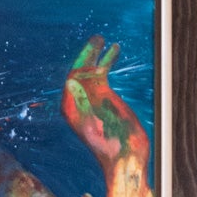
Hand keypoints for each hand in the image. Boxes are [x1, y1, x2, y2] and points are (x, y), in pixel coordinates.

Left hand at [62, 36, 150, 172]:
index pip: (72, 79)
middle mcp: (79, 101)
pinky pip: (102, 74)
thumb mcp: (93, 123)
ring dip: (96, 54)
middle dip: (87, 55)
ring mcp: (92, 97)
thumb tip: (71, 82)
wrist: (125, 157)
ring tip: (103, 39)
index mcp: (71, 109)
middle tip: (97, 39)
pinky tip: (114, 49)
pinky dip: (107, 61)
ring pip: (90, 70)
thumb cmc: (109, 146)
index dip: (81, 62)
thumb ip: (81, 103)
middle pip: (80, 71)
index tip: (93, 47)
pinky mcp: (105, 97)